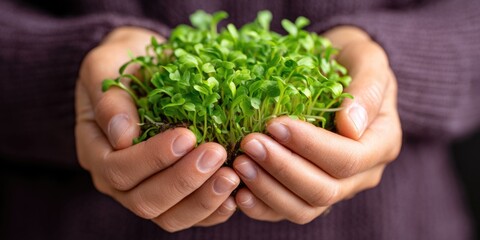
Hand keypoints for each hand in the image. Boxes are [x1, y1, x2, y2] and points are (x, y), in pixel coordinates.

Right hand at [75, 27, 239, 231]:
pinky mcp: (174, 194)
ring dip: (202, 200)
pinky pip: (191, 215)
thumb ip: (110, 100)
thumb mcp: (105, 66)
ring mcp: (146, 190)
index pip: (118, 170)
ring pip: (169, 217)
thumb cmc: (124, 62)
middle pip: (144, 201)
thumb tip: (122, 137)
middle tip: (216, 153)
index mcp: (96, 150)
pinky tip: (236, 193)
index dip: (152, 159)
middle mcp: (118, 180)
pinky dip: (214, 209)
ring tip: (231, 176)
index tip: (187, 136)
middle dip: (183, 181)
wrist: (146, 68)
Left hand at [232, 26, 401, 222]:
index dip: (310, 146)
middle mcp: (361, 174)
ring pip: (304, 209)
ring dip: (268, 190)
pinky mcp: (307, 191)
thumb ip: (367, 91)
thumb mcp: (368, 60)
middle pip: (324, 190)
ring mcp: (334, 187)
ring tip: (240, 164)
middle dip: (283, 169)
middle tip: (250, 144)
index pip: (347, 159)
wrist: (338, 68)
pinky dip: (262, 206)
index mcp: (380, 144)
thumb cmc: (352, 60)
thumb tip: (351, 128)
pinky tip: (239, 191)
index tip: (275, 124)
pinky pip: (285, 211)